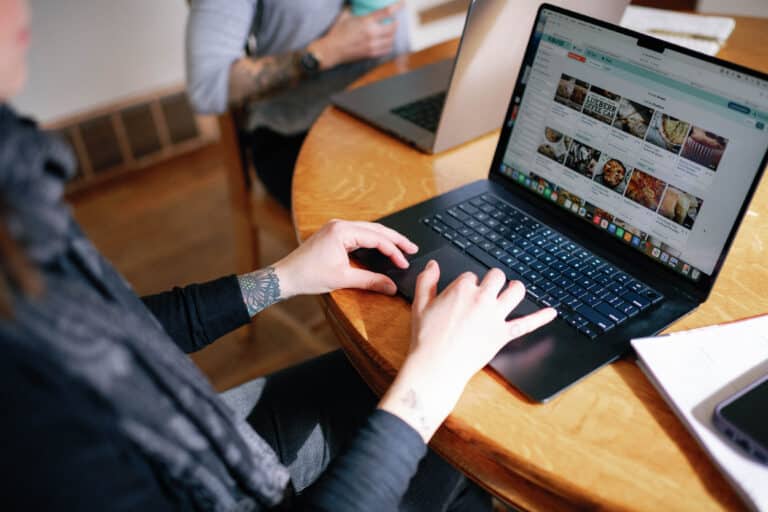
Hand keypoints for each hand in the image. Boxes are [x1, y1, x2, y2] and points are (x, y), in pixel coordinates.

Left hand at [274, 219, 417, 297]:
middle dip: (395, 240)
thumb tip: (391, 286)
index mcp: (342, 231)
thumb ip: (371, 281)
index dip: (394, 251)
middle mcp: (340, 224)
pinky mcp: (334, 234)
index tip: (404, 262)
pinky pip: (359, 233)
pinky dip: (373, 240)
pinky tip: (381, 247)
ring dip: (385, 239)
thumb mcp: (343, 278)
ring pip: (368, 230)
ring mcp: (336, 228)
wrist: (285, 276)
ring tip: (402, 247)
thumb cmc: (308, 275)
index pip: (377, 238)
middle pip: (376, 229)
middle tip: (412, 248)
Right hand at [309, 3, 402, 69]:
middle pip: (393, 28)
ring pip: (391, 40)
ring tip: (391, 33)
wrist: (332, 50)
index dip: (397, 7)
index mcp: (366, 21)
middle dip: (396, 24)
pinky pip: (386, 50)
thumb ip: (352, 8)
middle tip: (395, 22)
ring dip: (393, 35)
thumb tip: (354, 3)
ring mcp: (372, 45)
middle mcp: (372, 33)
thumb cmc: (337, 31)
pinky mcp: (371, 54)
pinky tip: (387, 43)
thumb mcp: (345, 15)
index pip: (386, 12)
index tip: (403, 4)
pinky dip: (389, 45)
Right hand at [378, 261, 556, 440]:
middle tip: (489, 288)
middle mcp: (482, 298)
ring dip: (516, 288)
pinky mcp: (503, 334)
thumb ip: (426, 281)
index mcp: (461, 289)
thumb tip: (433, 266)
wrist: (436, 365)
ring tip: (513, 289)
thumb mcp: (419, 304)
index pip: (471, 276)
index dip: (468, 283)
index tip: (464, 293)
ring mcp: (495, 316)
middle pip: (496, 276)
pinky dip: (541, 318)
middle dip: (493, 280)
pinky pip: (526, 323)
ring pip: (516, 291)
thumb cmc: (426, 338)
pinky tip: (551, 312)